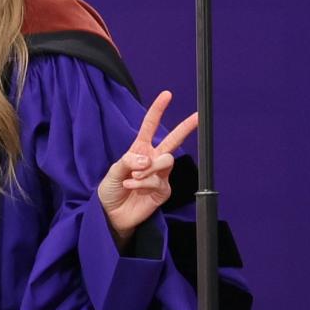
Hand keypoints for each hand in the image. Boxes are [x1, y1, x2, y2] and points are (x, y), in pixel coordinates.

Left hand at [97, 91, 197, 247]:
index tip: (167, 95)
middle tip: (198, 116)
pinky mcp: (163, 190)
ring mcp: (160, 175)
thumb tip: (146, 158)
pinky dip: (144, 183)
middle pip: (173, 140)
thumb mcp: (113, 172)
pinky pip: (159, 181)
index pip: (150, 127)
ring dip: (148, 168)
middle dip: (186, 127)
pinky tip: (133, 187)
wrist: (111, 214)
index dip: (158, 110)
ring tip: (133, 178)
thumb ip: (127, 162)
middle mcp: (153, 160)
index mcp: (140, 150)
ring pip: (166, 161)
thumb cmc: (110, 190)